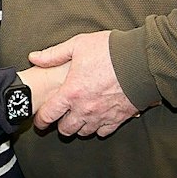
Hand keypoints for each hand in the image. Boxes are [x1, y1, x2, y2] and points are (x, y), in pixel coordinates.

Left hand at [27, 31, 144, 137]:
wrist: (142, 61)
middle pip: (66, 129)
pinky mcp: (118, 118)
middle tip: (61, 117)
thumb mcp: (78, 45)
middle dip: (60, 125)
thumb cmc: (110, 51)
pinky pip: (103, 132)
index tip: (39, 121)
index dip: (41, 120)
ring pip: (84, 132)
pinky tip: (98, 119)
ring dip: (79, 126)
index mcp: (71, 93)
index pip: (49, 115)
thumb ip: (54, 55)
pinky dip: (98, 128)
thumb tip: (34, 58)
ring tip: (79, 117)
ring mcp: (102, 116)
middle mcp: (85, 109)